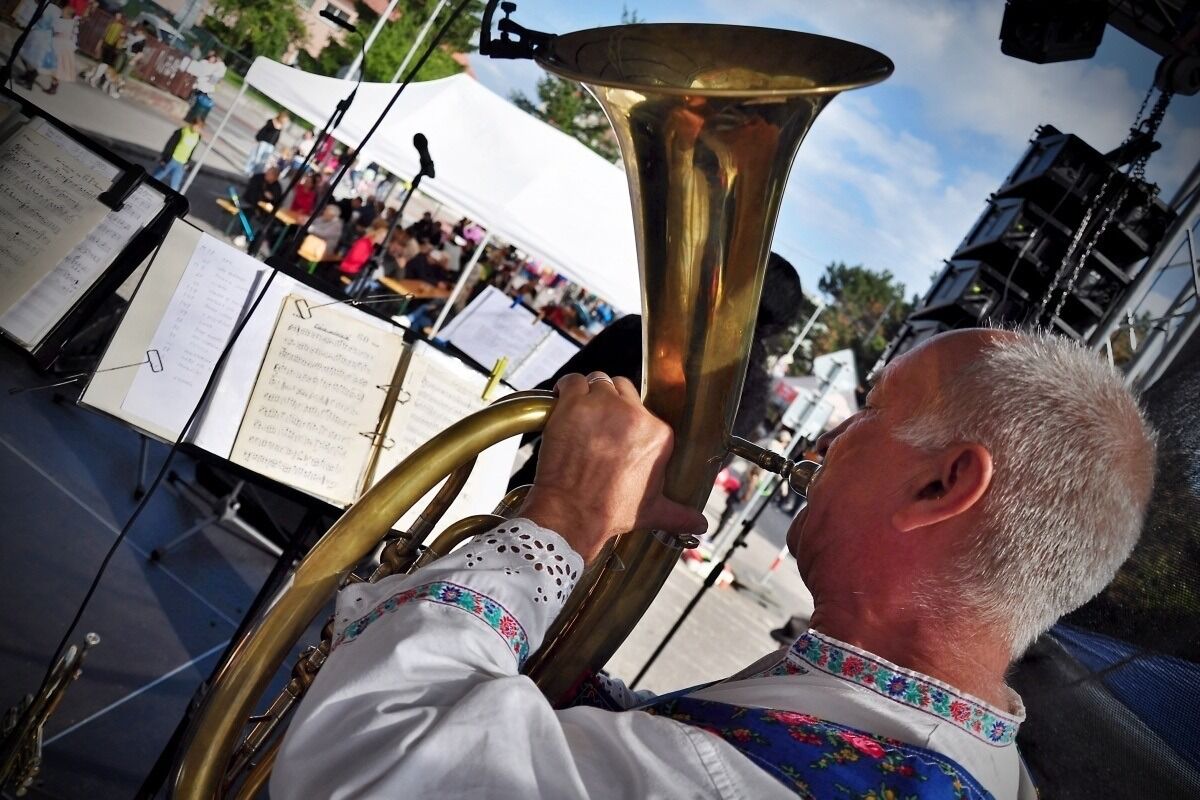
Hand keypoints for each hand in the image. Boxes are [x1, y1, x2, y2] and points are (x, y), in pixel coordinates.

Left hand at [520, 372, 707, 563]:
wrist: (573, 512)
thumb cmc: (610, 511)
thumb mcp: (652, 511)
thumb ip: (678, 513)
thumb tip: (700, 525)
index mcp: (659, 434)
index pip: (646, 410)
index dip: (629, 418)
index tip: (618, 431)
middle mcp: (635, 414)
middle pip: (624, 389)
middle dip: (612, 401)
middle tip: (598, 420)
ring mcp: (604, 406)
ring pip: (599, 381)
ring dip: (590, 392)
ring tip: (580, 410)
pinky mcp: (574, 404)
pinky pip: (572, 381)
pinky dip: (565, 387)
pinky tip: (561, 399)